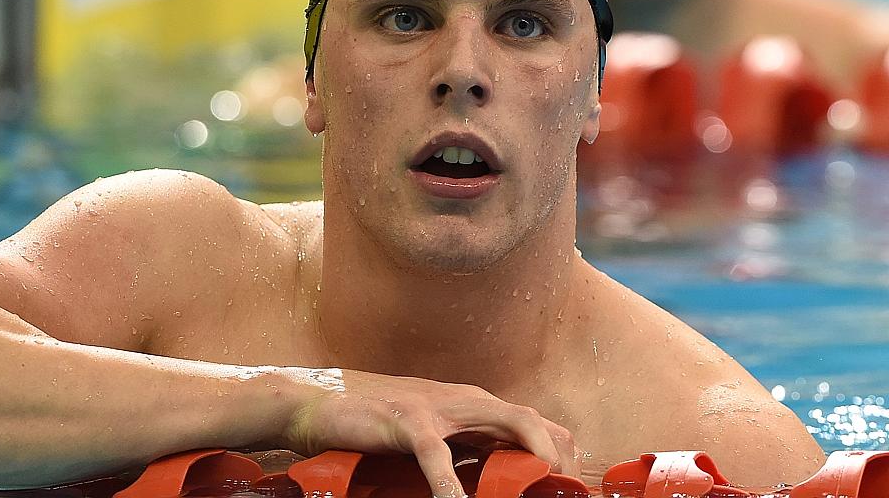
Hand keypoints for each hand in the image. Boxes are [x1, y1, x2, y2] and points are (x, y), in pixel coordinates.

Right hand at [279, 368, 576, 497]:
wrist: (320, 405)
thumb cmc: (375, 427)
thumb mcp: (431, 437)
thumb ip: (463, 451)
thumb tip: (492, 480)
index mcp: (471, 404)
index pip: (532, 422)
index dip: (558, 451)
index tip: (568, 485)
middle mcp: (463, 400)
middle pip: (529, 419)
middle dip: (556, 455)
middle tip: (564, 490)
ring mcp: (437, 407)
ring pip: (503, 421)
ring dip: (530, 455)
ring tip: (539, 487)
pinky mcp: (407, 422)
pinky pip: (438, 455)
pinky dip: (452, 484)